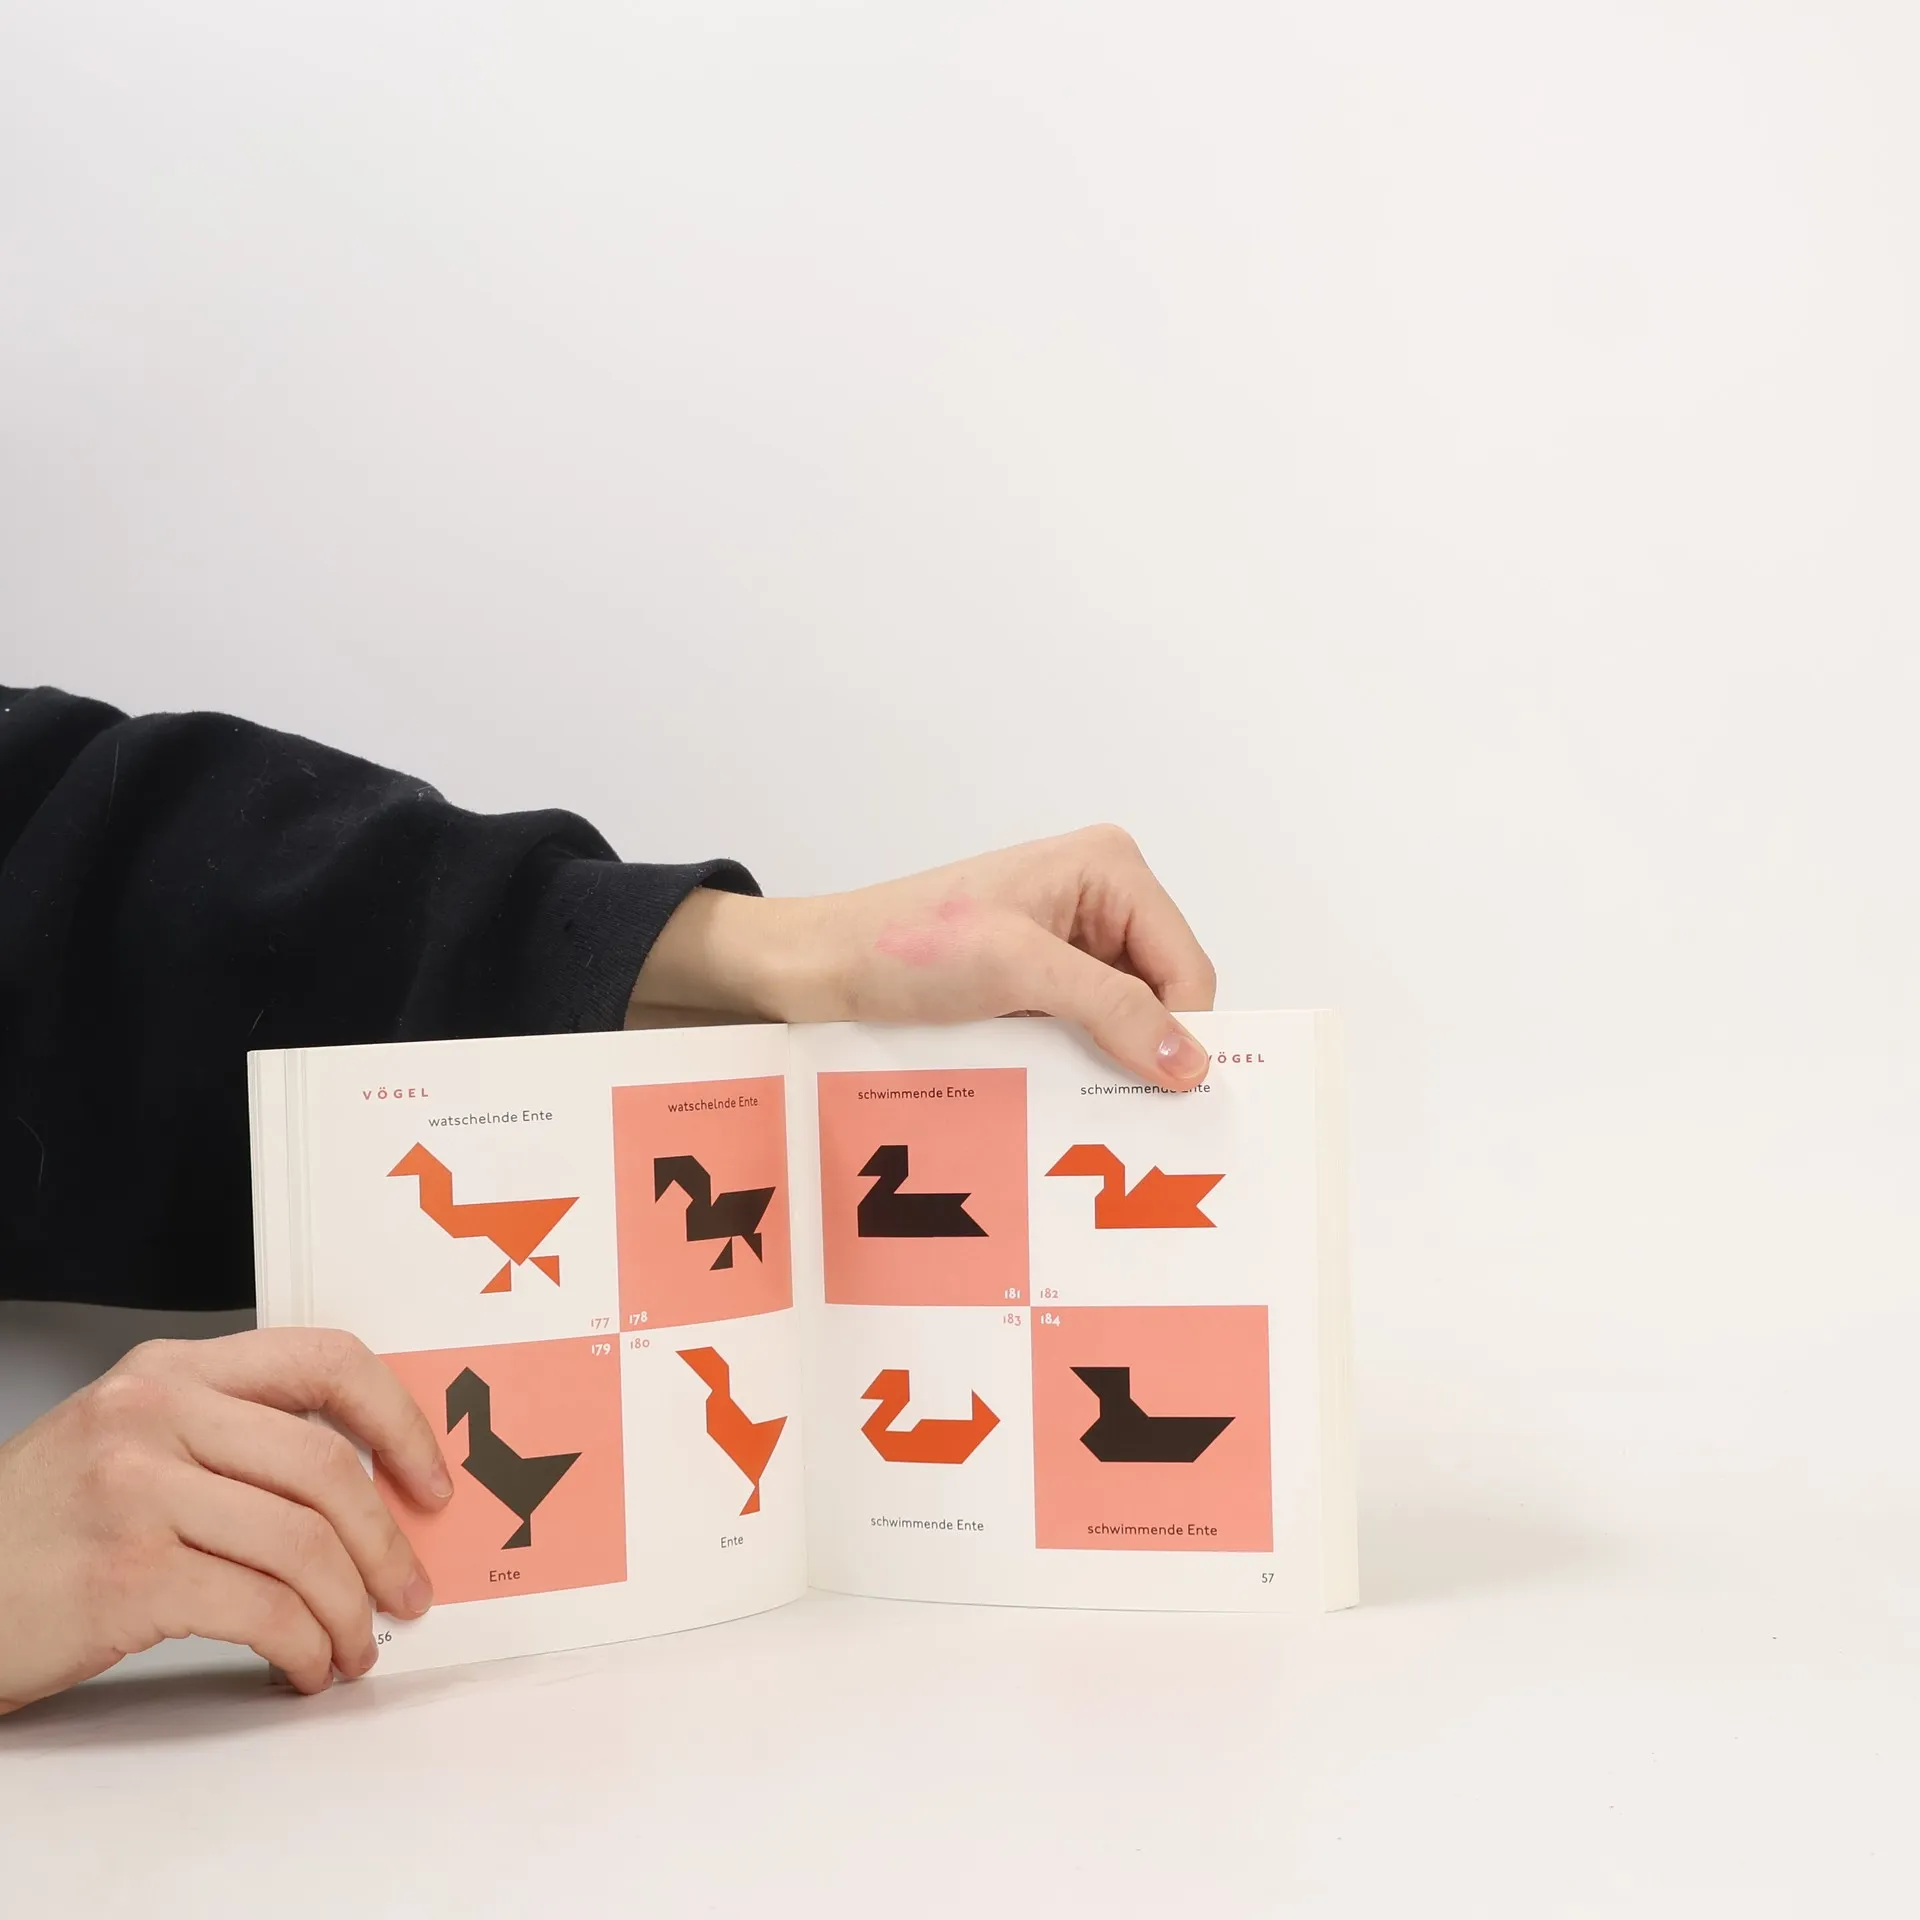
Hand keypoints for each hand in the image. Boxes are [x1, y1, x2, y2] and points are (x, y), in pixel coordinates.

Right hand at [0, 1329, 451, 1713]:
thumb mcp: (131, 1440)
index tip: (431, 1480)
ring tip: (353, 1646)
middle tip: (408, 1592)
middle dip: (387, 1543)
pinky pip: (261, 1610)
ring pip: (305, 1545)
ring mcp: (137, 1491)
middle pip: (329, 1468)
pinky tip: (303, 1666)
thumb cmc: (39, 1527)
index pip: (328, 1360)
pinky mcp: (127, 1575)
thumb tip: (366, 1485)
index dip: (401, 1421)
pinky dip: (304, 1646)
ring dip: (350, 1611)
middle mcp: (157, 1414)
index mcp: (172, 1370)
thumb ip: (234, 1436)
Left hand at [631, 825, 1217, 1088]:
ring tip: (1082, 1102)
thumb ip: (1111, 1008)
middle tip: (1127, 1115)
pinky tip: (1055, 1087)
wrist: (821, 967)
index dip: (1183, 1034)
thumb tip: (1191, 1063)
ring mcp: (1071, 941)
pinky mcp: (1040, 980)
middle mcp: (1101, 897)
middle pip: (1164, 995)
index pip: (1187, 967)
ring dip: (1108, 1061)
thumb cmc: (907, 947)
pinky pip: (1086, 1031)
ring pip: (1127, 1021)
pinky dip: (1078, 1062)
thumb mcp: (1018, 969)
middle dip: (1146, 1049)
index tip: (1169, 1101)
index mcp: (1110, 869)